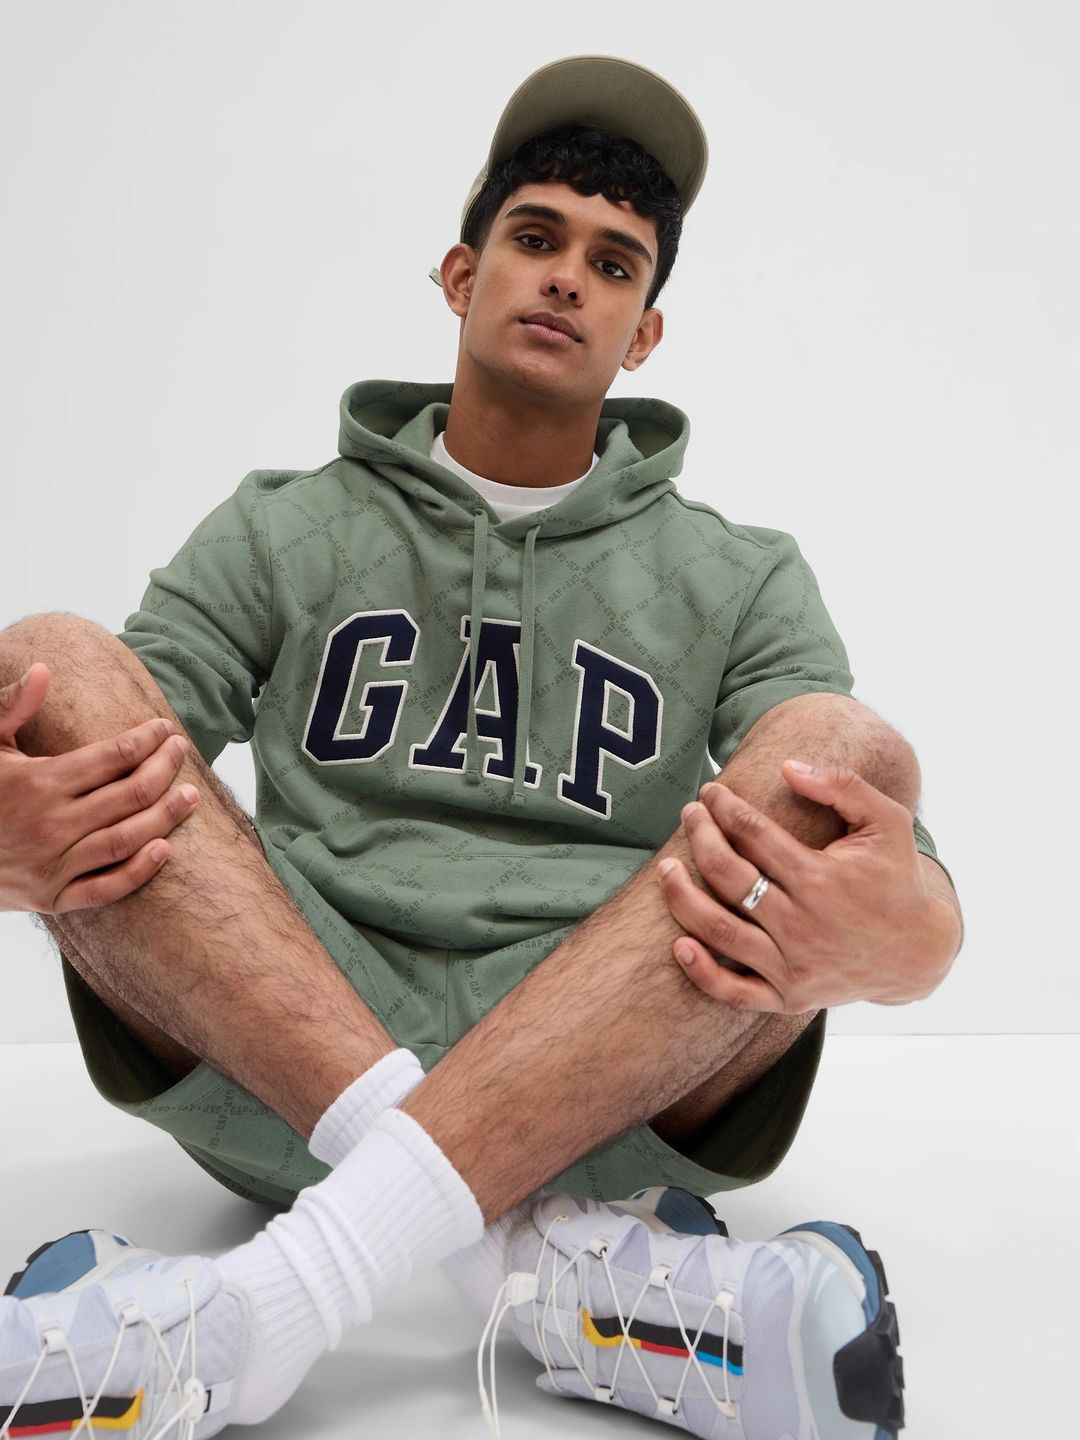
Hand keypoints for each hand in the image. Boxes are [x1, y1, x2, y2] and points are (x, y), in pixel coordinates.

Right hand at [0, 662, 199, 913]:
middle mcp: (50, 825)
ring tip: (190, 795)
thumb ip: (11, 707)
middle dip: (165, 768)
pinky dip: (139, 871)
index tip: (164, 729)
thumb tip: (42, 669)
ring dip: (166, 815)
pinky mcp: (52, 899)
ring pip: (127, 839)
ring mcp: (53, 866)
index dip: (146, 740)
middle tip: (182, 750)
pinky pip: (106, 889)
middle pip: (130, 794)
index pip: (112, 757)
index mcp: (37, 783)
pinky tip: (165, 849)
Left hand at [657, 761, 956, 1012]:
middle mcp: (802, 924)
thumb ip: (842, 786)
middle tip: (689, 815)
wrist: (918, 951)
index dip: (725, 808)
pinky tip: (679, 945)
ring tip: (665, 869)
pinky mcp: (787, 996)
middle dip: (700, 837)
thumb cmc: (896, 877)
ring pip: (719, 930)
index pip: (753, 834)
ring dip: (682, 897)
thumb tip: (787, 767)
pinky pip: (733, 991)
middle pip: (728, 875)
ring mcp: (792, 965)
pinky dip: (701, 972)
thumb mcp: (887, 822)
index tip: (710, 792)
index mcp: (822, 879)